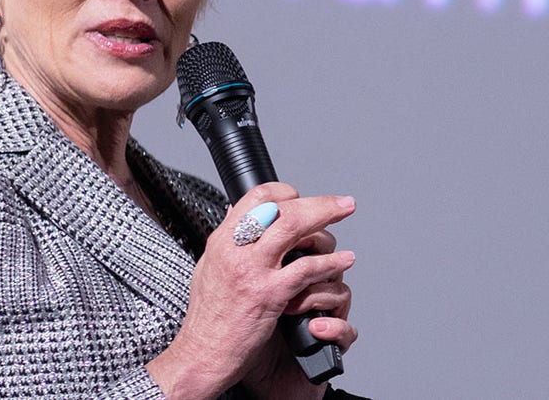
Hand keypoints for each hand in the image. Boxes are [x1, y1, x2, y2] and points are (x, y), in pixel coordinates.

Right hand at [147, 183, 357, 399]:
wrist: (203, 355)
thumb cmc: (208, 319)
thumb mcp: (210, 268)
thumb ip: (228, 242)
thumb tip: (239, 216)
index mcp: (221, 241)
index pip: (255, 197)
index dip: (283, 192)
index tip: (300, 198)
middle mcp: (235, 250)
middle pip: (281, 208)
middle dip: (317, 201)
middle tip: (341, 203)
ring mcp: (252, 271)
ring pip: (295, 228)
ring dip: (327, 219)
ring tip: (345, 217)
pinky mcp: (269, 295)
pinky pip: (306, 269)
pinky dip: (330, 262)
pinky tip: (342, 260)